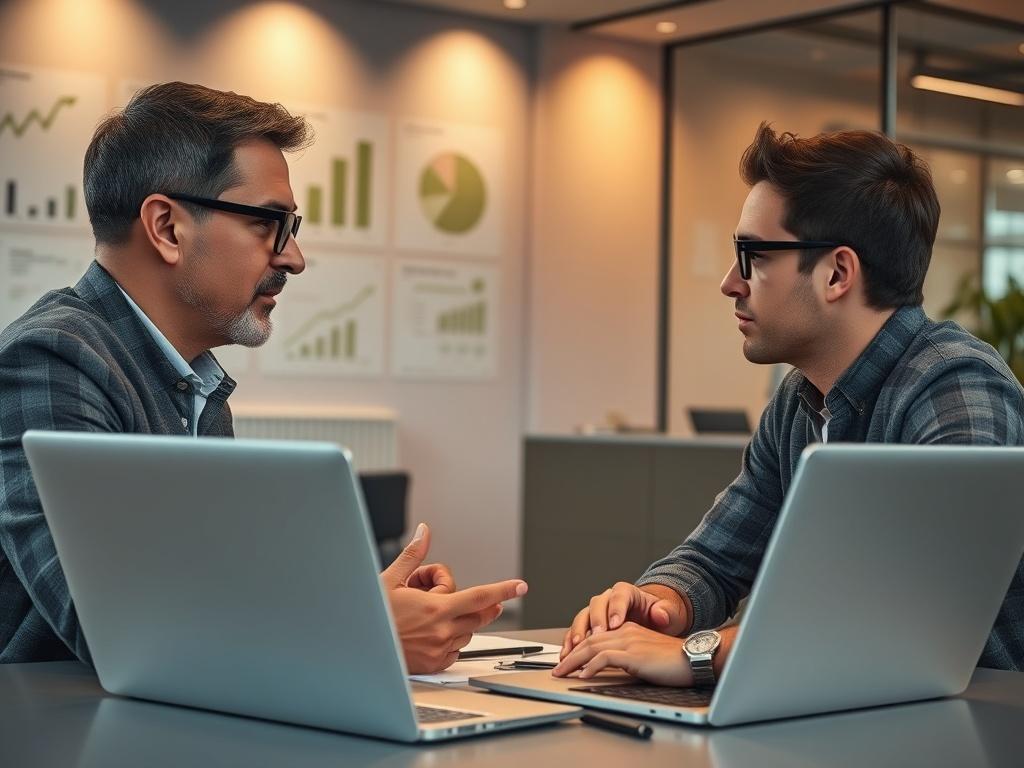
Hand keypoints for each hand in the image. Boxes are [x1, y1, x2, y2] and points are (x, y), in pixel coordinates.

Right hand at [381, 523, 527, 673]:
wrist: (356, 649)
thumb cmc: (370, 615)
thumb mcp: (389, 579)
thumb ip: (414, 555)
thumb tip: (425, 532)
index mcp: (435, 608)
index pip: (480, 596)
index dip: (504, 589)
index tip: (521, 586)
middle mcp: (442, 631)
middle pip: (479, 615)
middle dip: (482, 604)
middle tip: (474, 596)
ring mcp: (439, 650)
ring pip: (467, 632)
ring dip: (460, 620)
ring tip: (430, 612)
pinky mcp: (434, 665)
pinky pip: (455, 650)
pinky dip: (449, 640)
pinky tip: (428, 632)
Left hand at [553, 623, 736, 686]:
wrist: (693, 658)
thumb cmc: (673, 660)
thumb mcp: (643, 656)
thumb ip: (626, 657)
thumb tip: (606, 669)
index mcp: (627, 630)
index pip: (595, 637)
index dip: (577, 648)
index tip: (566, 662)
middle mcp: (625, 631)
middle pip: (589, 640)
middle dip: (569, 655)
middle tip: (557, 669)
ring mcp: (629, 641)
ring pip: (592, 647)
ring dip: (574, 661)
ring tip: (562, 673)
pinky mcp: (634, 653)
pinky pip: (605, 658)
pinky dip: (591, 667)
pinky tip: (583, 677)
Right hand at [560, 582, 688, 658]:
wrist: (654, 622)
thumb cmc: (661, 616)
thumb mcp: (670, 613)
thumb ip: (667, 612)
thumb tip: (660, 614)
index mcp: (626, 592)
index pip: (618, 596)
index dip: (615, 609)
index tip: (616, 624)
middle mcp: (608, 599)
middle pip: (596, 605)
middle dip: (595, 621)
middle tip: (596, 636)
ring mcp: (597, 613)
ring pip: (583, 618)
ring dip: (578, 632)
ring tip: (576, 646)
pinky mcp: (590, 627)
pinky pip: (577, 632)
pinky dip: (571, 643)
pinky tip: (568, 654)